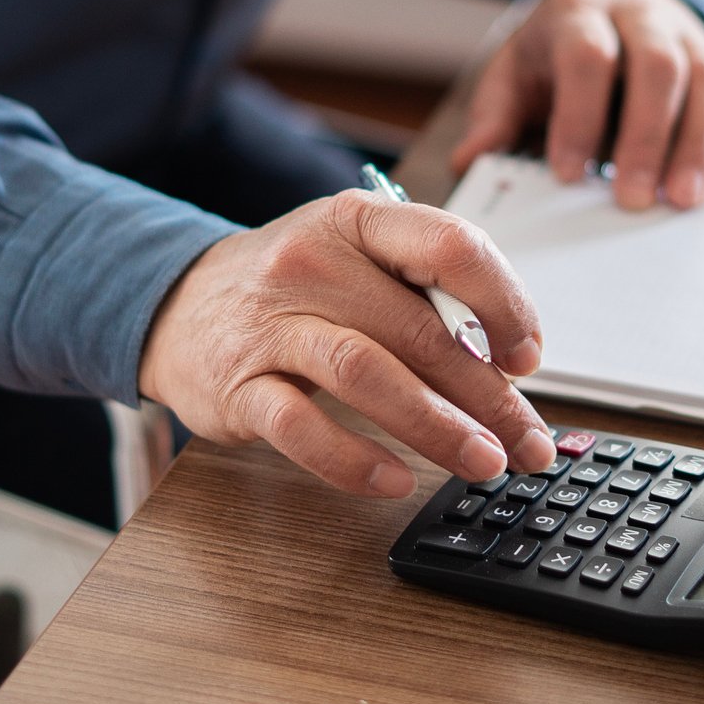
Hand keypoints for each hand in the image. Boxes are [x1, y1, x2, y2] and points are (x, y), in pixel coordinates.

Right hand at [138, 190, 558, 497]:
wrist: (176, 306)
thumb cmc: (291, 291)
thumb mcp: (357, 263)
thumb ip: (425, 299)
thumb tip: (509, 374)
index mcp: (359, 222)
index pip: (450, 246)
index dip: (504, 304)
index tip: (527, 358)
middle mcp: (314, 262)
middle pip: (419, 329)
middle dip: (488, 396)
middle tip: (527, 444)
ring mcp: (271, 323)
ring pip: (367, 373)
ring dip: (437, 426)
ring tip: (483, 463)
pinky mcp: (237, 384)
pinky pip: (301, 426)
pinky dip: (353, 460)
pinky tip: (394, 481)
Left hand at [453, 0, 703, 209]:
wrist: (619, 2)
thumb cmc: (559, 48)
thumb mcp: (516, 68)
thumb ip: (495, 114)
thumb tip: (469, 161)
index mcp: (583, 12)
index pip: (588, 56)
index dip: (580, 115)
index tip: (568, 174)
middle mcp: (644, 18)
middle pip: (658, 67)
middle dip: (647, 137)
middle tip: (633, 200)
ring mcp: (691, 42)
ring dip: (698, 148)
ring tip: (683, 202)